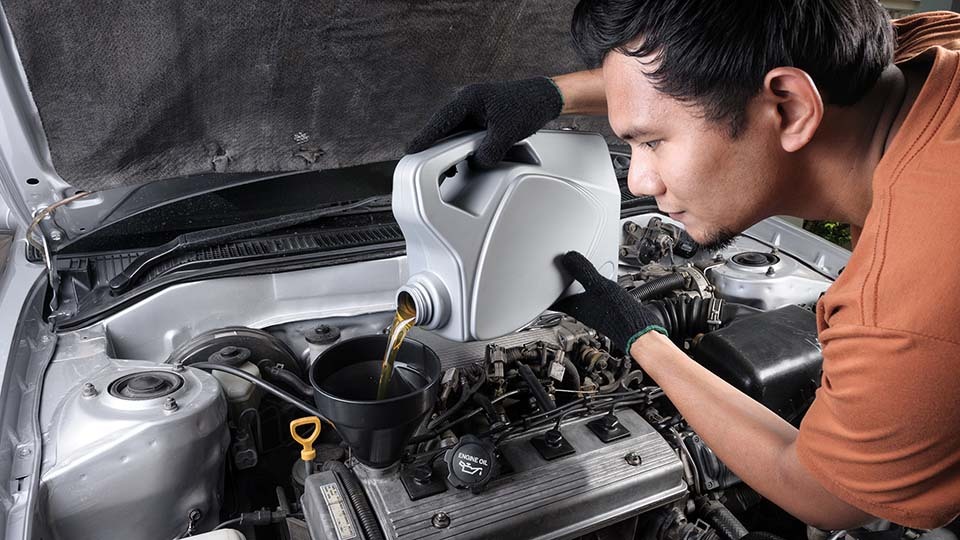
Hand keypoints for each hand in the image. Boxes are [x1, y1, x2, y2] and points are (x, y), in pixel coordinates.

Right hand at [406, 77, 562, 167]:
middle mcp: (468, 102)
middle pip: (444, 127)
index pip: (441, 121)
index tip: (411, 150)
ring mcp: (474, 109)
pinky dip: (462, 147)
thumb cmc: (527, 106)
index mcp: (469, 99)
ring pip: (454, 132)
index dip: (425, 136)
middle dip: (434, 146)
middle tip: (420, 164)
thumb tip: (479, 163)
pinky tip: (462, 160)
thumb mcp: (507, 132)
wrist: (544, 98)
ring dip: (450, 149)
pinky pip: (465, 133)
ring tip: (445, 169)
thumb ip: (490, 150)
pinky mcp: (481, 117)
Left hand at [553, 251, 666, 352]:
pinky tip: (599, 281)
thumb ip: (583, 270)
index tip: (539, 279)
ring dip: (577, 284)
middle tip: (556, 270)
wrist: (638, 330)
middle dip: (560, 284)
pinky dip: (591, 287)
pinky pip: (593, 295)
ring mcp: (594, 310)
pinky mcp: (605, 309)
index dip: (545, 289)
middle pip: (565, 295)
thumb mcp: (598, 285)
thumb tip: (568, 257)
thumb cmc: (618, 315)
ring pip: (580, 295)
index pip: (553, 299)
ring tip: (575, 271)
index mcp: (575, 306)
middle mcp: (582, 310)